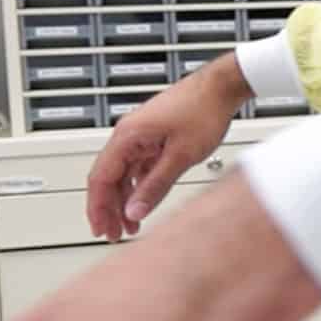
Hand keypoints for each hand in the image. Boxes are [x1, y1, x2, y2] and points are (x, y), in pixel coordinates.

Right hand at [85, 54, 252, 239]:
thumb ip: (156, 185)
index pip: (101, 178)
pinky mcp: (154, 137)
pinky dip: (139, 186)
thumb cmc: (203, 110)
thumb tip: (135, 210)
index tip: (100, 229)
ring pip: (124, 174)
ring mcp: (141, 135)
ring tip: (130, 225)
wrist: (222, 87)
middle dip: (109, 208)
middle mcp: (129, 134)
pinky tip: (144, 202)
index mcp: (128, 136)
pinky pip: (138, 166)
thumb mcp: (181, 155)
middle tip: (113, 234)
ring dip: (125, 200)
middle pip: (109, 177)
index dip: (98, 207)